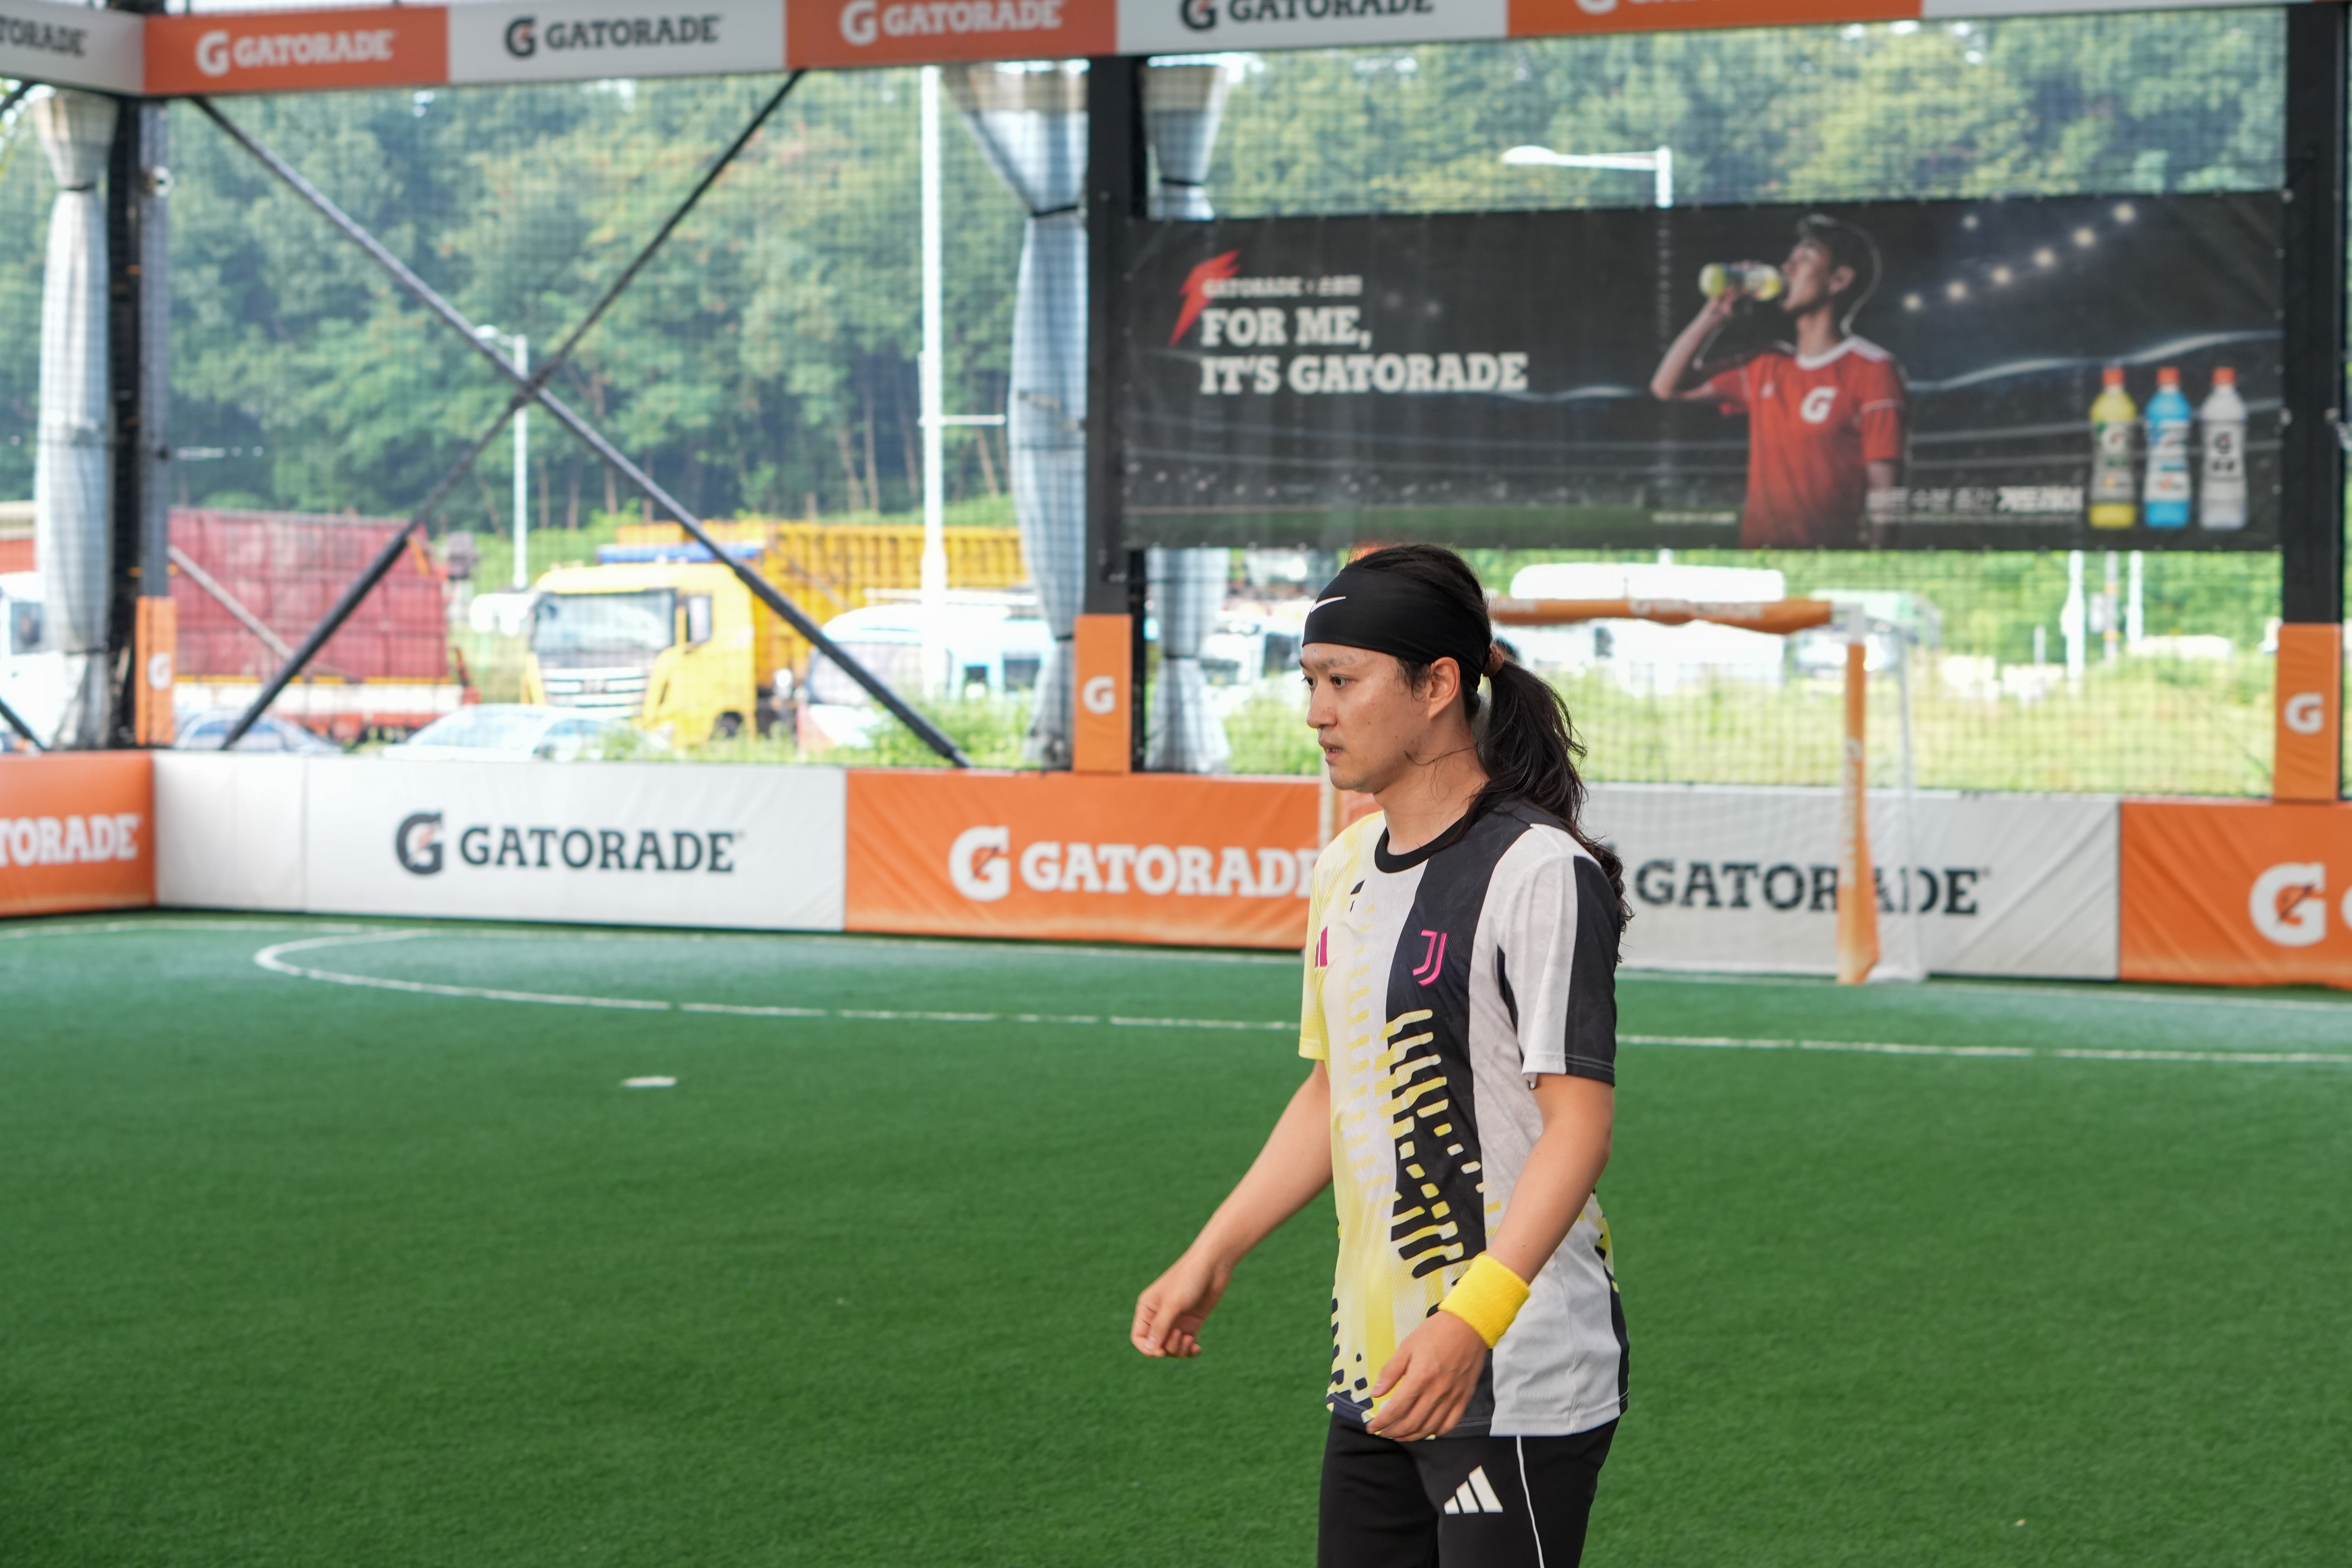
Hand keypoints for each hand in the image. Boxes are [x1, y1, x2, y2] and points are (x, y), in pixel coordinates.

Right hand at [1131, 1250, 1230, 1358]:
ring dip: (1180, 1349)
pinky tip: (1197, 1348)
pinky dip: (1190, 1350)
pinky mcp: (1191, 1322)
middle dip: (1168, 1347)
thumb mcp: (1173, 1304)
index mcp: (1147, 1308)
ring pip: (1171, 1347)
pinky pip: (1186, 1345)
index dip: (1148, 1349)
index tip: (1162, 1352)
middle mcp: (1159, 1316)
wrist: (1213, 1265)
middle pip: (1156, 1345)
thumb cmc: (1189, 1279)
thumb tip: (1151, 1349)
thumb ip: (1161, 1327)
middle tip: (1181, 1335)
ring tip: (1190, 1340)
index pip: (1138, 1337)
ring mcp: (1176, 1320)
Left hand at [1364, 1310, 1486, 1441]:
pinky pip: (1450, 1424)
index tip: (1372, 1427)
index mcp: (1420, 1378)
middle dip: (1393, 1432)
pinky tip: (1425, 1430)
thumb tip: (1376, 1393)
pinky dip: (1435, 1432)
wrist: (1469, 1326)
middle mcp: (1437, 1392)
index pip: (1396, 1409)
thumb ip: (1390, 1372)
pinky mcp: (1464, 1398)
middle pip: (1411, 1423)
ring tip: (1399, 1435)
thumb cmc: (1436, 1333)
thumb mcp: (1407, 1347)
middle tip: (1382, 1432)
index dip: (1381, 1422)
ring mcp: (1452, 1397)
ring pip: (1429, 1428)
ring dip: (1411, 1436)